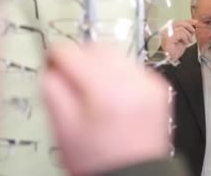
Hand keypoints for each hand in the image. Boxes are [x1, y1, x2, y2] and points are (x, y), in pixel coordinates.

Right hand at [42, 44, 170, 174]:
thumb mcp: (63, 127)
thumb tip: (52, 65)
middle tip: (72, 80)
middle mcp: (132, 81)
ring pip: (116, 53)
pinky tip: (113, 96)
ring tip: (93, 91)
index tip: (52, 65)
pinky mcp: (158, 88)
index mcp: (105, 90)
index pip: (71, 52)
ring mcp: (149, 84)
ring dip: (100, 65)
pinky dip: (119, 74)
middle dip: (81, 59)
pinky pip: (132, 67)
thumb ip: (52, 89)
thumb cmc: (100, 160)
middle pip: (96, 47)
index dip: (55, 58)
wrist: (134, 175)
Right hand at [160, 19, 196, 61]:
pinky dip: (185, 38)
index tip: (196, 22)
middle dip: (188, 26)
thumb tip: (194, 25)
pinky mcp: (168, 38)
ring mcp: (166, 34)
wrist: (170, 59)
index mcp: (169, 29)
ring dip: (187, 35)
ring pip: (181, 28)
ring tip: (187, 41)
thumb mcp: (184, 39)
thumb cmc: (175, 51)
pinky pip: (180, 33)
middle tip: (193, 32)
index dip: (188, 21)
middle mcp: (166, 30)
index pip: (179, 21)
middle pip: (179, 22)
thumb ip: (187, 32)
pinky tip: (185, 43)